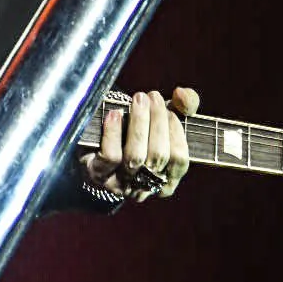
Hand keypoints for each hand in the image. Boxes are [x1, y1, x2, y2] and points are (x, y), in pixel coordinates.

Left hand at [79, 86, 198, 201]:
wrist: (99, 138)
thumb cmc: (140, 129)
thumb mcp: (164, 118)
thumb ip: (184, 104)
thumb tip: (182, 95)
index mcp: (166, 181)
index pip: (179, 160)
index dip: (176, 133)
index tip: (170, 109)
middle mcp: (144, 186)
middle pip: (157, 157)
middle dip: (157, 123)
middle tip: (153, 97)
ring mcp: (120, 183)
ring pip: (135, 157)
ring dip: (139, 123)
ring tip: (139, 99)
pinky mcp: (98, 174)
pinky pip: (110, 156)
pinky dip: (114, 133)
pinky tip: (115, 114)